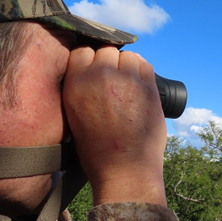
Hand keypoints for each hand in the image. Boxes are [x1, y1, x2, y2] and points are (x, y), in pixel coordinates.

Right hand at [63, 46, 166, 205]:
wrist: (124, 169)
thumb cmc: (97, 150)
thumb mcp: (73, 116)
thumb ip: (79, 89)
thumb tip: (90, 72)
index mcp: (75, 83)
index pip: (81, 51)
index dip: (89, 61)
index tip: (95, 71)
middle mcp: (99, 76)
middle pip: (106, 51)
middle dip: (109, 63)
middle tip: (113, 81)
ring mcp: (126, 79)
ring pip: (127, 56)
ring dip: (127, 66)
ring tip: (127, 84)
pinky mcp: (148, 86)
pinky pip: (145, 65)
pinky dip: (143, 72)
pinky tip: (140, 85)